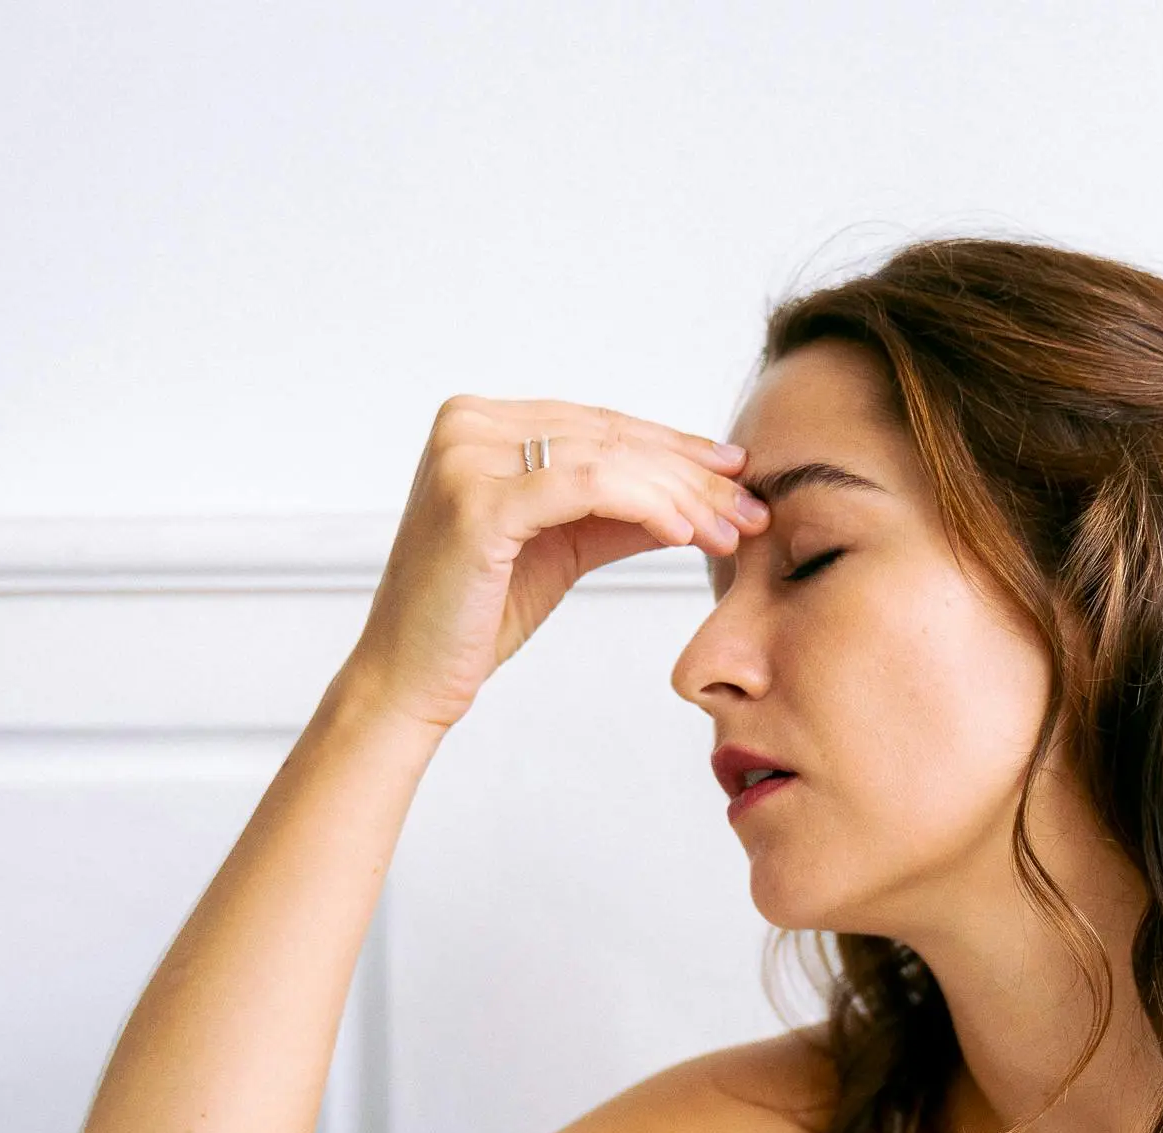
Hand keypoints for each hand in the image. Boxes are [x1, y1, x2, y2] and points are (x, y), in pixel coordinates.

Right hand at [337, 399, 767, 733]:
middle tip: (753, 507)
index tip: (736, 477)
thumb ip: (619, 511)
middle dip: (691, 475)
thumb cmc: (476, 616)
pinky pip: (587, 488)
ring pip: (607, 459)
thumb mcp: (561, 547)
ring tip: (732, 531)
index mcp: (479, 423)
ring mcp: (466, 456)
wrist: (409, 679)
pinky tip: (686, 534)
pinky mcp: (476, 500)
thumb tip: (699, 494)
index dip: (674, 449)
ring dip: (682, 496)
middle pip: (608, 438)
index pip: (599, 426)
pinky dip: (646, 506)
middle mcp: (467, 424)